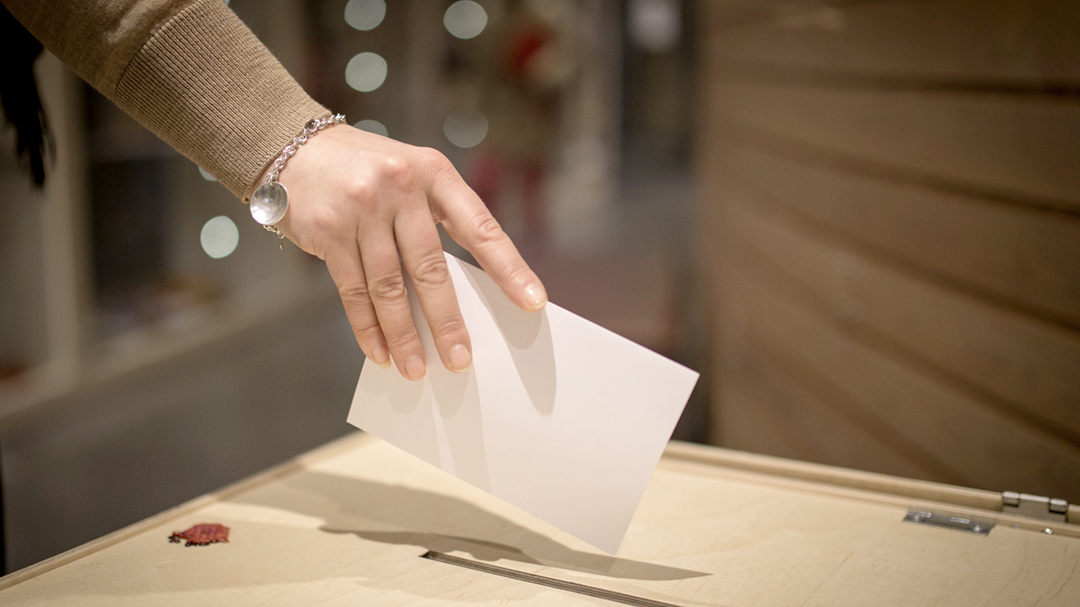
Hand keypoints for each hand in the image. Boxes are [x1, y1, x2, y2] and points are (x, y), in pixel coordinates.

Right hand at [263, 125, 546, 379]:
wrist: (292, 146)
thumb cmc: (366, 171)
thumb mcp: (410, 176)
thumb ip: (433, 220)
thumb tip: (453, 297)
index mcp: (435, 173)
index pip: (480, 227)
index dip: (509, 268)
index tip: (533, 303)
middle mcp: (401, 187)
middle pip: (431, 268)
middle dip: (447, 321)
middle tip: (461, 359)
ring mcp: (362, 208)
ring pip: (389, 287)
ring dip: (404, 335)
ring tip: (416, 369)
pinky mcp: (328, 230)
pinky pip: (353, 290)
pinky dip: (367, 328)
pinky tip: (380, 353)